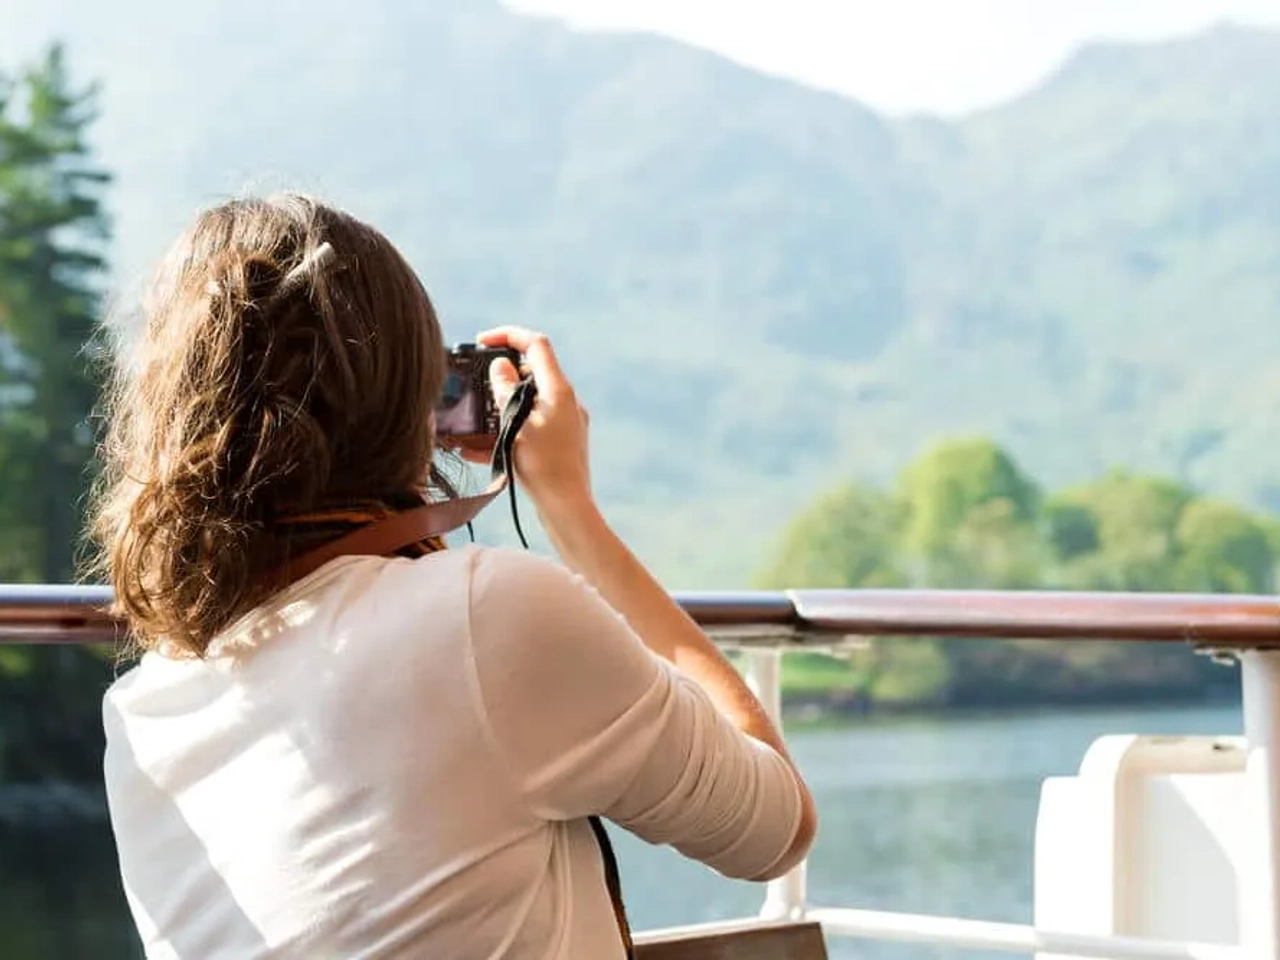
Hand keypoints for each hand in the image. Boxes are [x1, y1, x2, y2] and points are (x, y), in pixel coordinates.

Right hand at [475, 326, 593, 517]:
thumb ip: (506, 392)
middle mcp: (566, 402)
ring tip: (473, 424)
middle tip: (476, 387)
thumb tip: (501, 365)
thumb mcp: (517, 425)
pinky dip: (506, 433)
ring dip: (499, 409)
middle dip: (500, 377)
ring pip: (527, 404)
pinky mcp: (559, 445)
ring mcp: (565, 424)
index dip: (508, 335)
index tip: (482, 340)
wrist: (566, 508)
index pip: (536, 344)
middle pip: (531, 373)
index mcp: (559, 390)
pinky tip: (477, 450)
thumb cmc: (543, 467)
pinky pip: (529, 429)